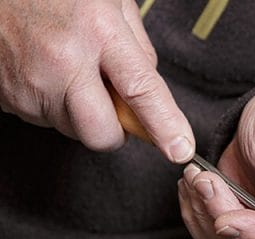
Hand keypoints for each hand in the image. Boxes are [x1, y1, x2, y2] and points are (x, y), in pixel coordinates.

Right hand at [0, 0, 193, 162]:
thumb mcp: (109, 2)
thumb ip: (137, 46)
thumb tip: (150, 90)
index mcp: (98, 31)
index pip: (141, 91)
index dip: (164, 125)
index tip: (180, 149)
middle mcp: (63, 61)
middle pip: (103, 133)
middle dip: (115, 130)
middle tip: (112, 103)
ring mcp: (31, 82)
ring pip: (74, 131)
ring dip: (81, 113)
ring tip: (70, 72)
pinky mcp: (9, 98)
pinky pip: (45, 121)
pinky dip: (54, 106)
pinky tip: (47, 74)